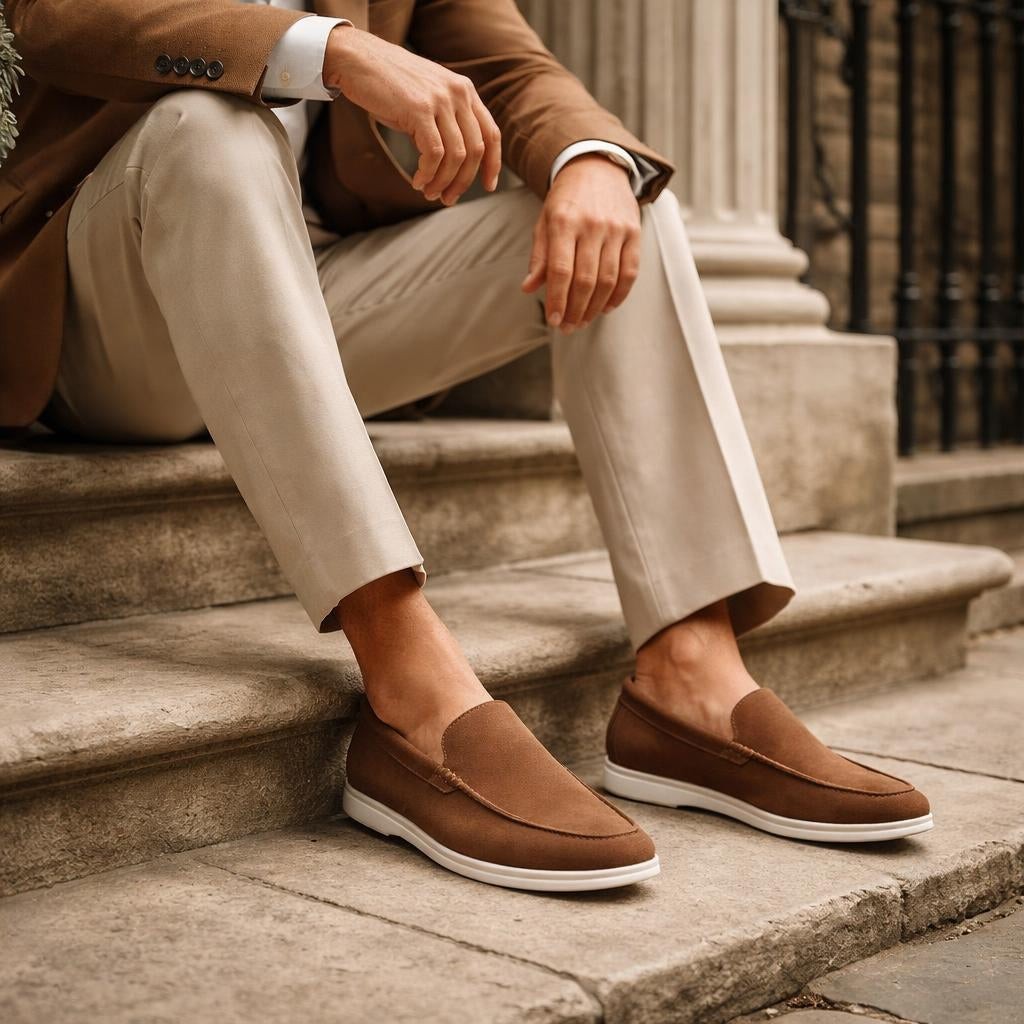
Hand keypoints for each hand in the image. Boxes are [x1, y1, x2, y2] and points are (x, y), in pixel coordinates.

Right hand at [322, 25, 500, 204]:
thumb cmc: (390, 85)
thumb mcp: (428, 99)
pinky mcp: (419, 109)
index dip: (493, 164)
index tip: (488, 186)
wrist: (358, 59)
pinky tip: (417, 182)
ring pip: (456, 156)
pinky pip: (434, 154)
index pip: (491, 133)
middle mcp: (458, 93)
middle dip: (463, 181)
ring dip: (443, 182)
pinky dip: (428, 174)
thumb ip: (446, 122)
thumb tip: (456, 164)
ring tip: (429, 193)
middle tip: (447, 199)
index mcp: (465, 90)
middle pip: (476, 150)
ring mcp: (440, 100)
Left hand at [521, 154, 640, 332]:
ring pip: (608, 279)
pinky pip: (630, 271)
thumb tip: (529, 288)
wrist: (597, 166)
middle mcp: (592, 224)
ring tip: (583, 320)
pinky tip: (606, 308)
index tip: (553, 320)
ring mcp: (616, 228)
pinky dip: (619, 295)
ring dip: (595, 307)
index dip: (557, 299)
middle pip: (586, 279)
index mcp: (563, 221)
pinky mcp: (634, 231)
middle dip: (575, 310)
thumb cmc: (566, 200)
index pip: (561, 270)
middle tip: (567, 327)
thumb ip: (540, 256)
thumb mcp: (544, 222)